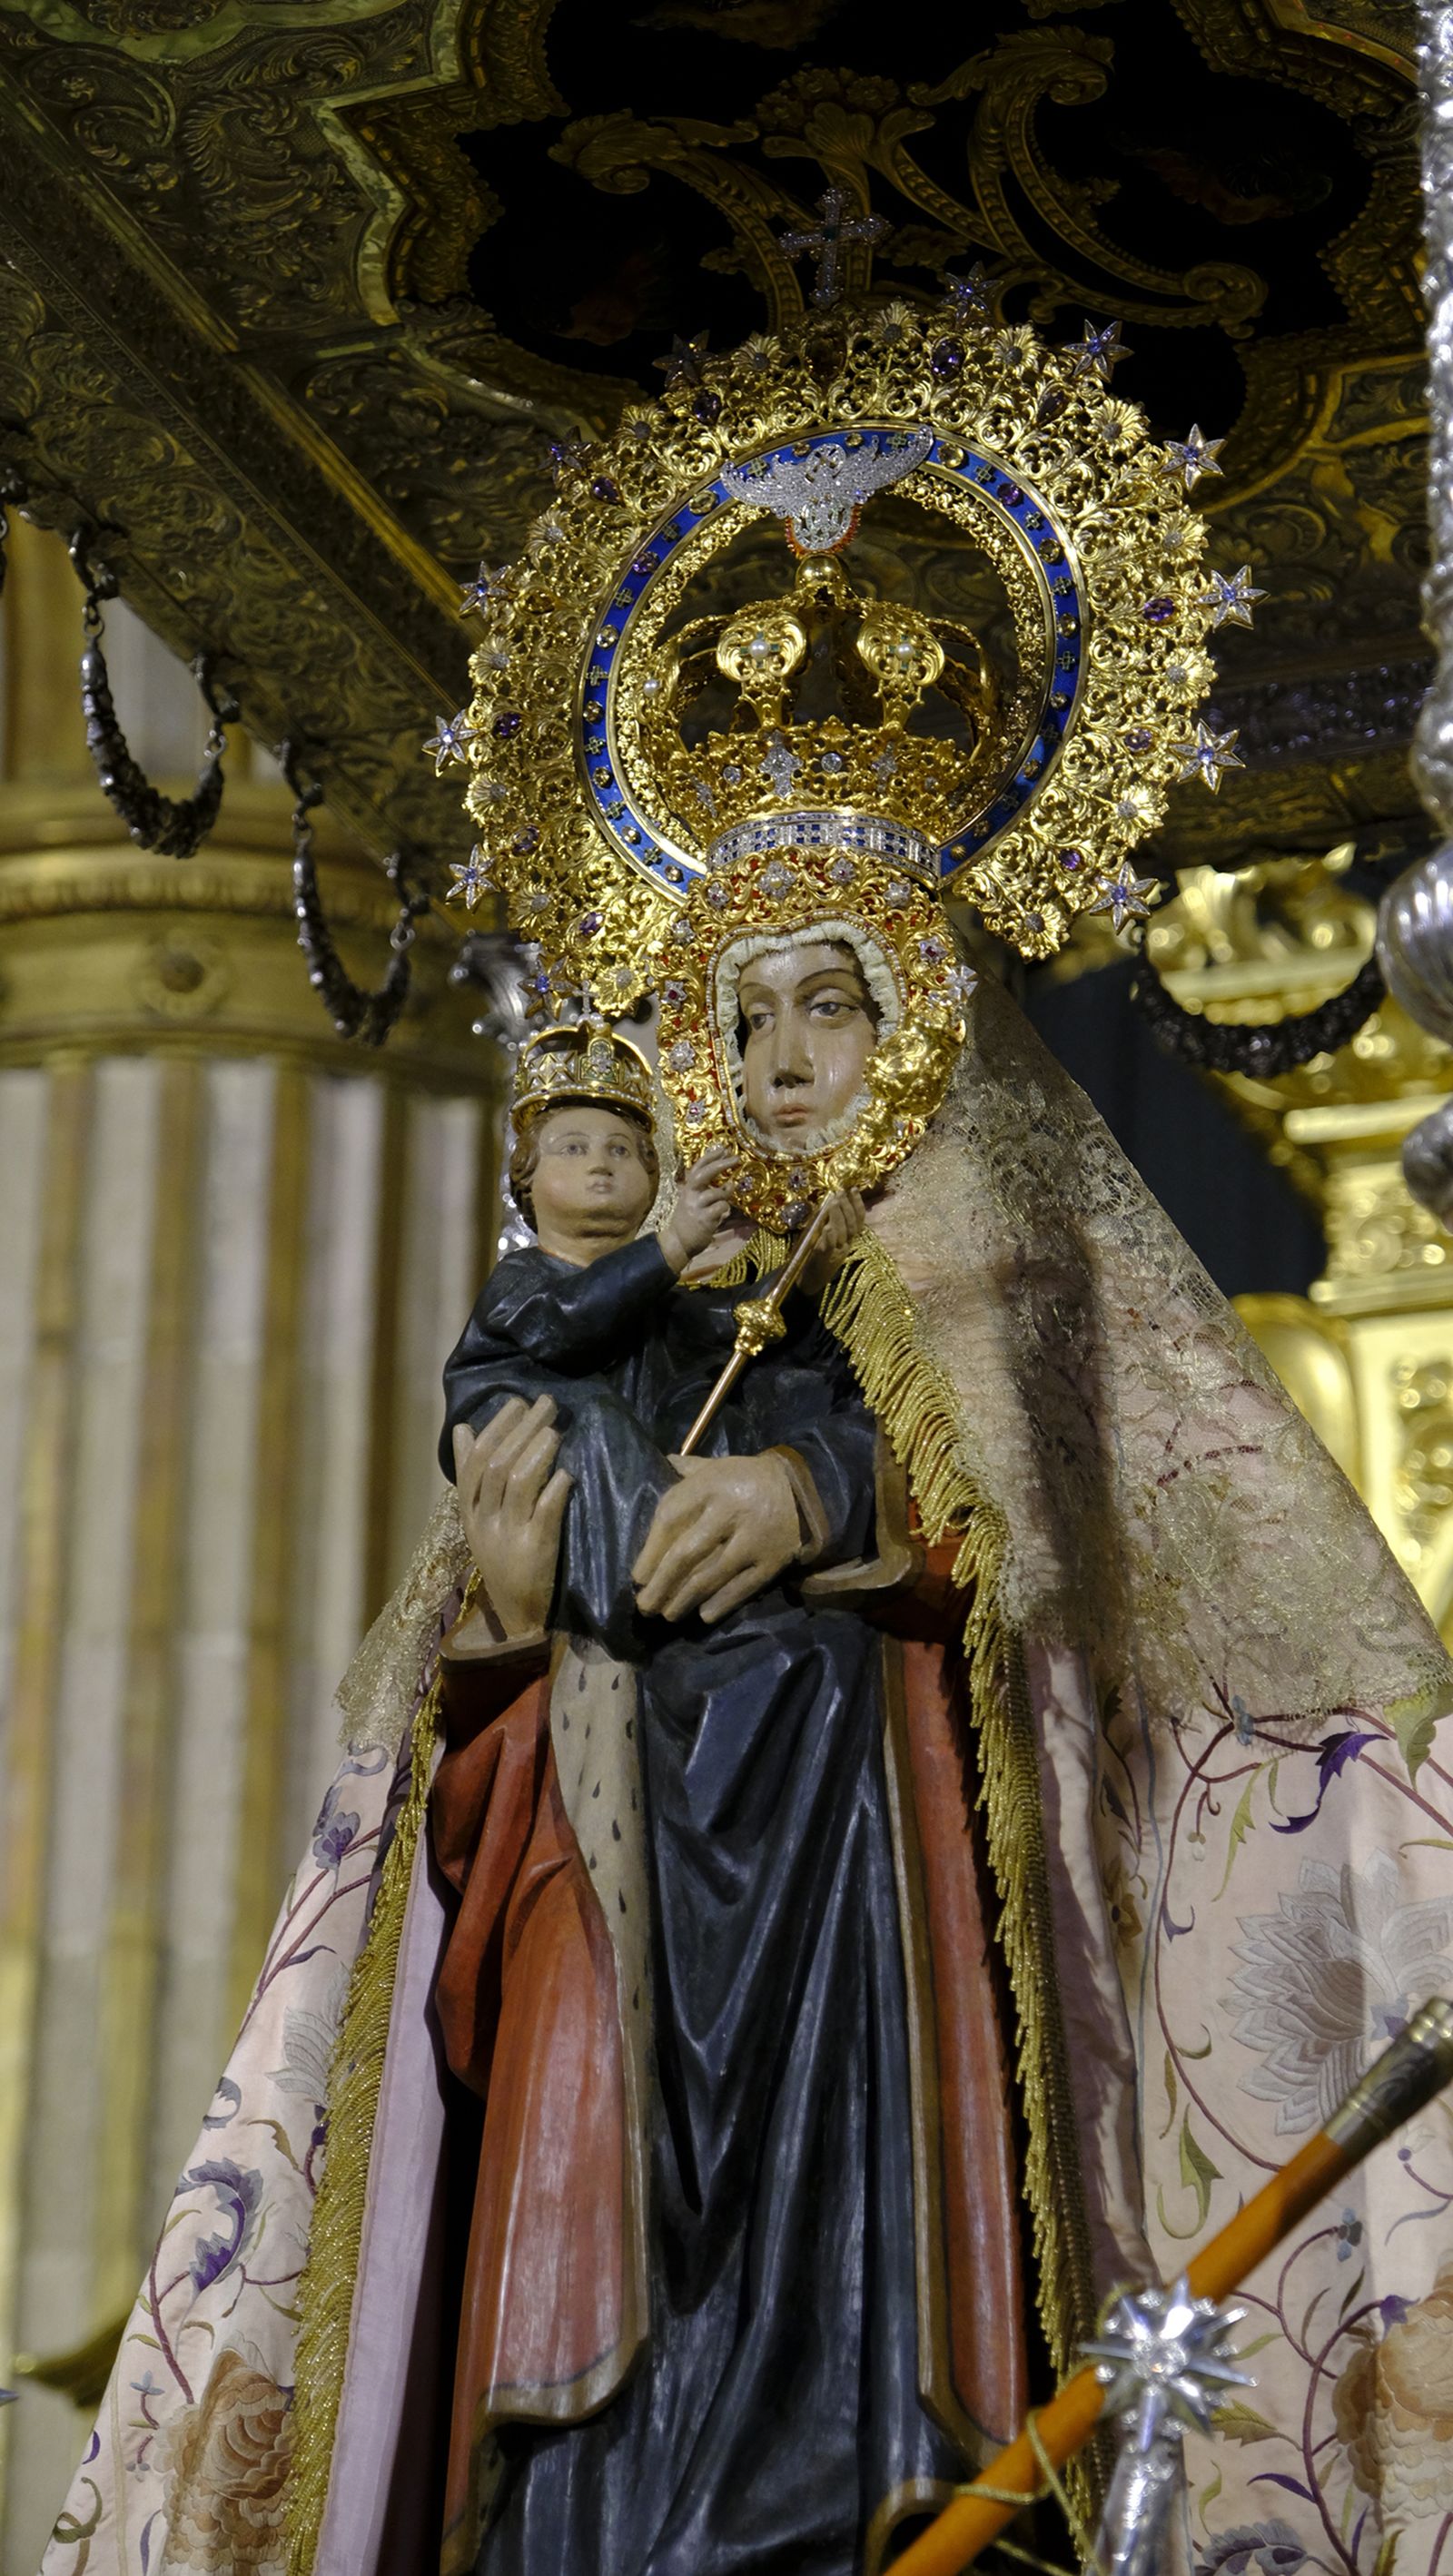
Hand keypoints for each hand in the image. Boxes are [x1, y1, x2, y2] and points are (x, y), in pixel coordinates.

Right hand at [452, 1396, 571, 1638]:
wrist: (518, 1616)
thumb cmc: (501, 1557)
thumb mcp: (478, 1518)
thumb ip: (470, 1473)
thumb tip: (463, 1427)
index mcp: (469, 1511)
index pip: (477, 1460)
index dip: (497, 1427)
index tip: (518, 1402)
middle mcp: (484, 1521)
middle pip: (498, 1465)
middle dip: (522, 1429)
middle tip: (546, 1404)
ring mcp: (508, 1537)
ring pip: (517, 1484)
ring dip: (537, 1452)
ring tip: (555, 1430)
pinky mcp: (535, 1552)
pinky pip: (544, 1514)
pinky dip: (555, 1490)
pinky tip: (567, 1473)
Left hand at [633, 1451, 800, 1623]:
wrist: (803, 1488)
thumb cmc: (747, 1478)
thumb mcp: (716, 1466)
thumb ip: (687, 1470)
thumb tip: (659, 1464)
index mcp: (711, 1484)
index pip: (670, 1520)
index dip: (650, 1552)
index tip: (637, 1578)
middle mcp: (731, 1511)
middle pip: (686, 1555)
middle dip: (661, 1585)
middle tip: (645, 1606)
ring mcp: (753, 1538)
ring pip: (710, 1577)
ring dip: (684, 1601)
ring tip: (668, 1614)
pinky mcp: (772, 1561)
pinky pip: (742, 1589)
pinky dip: (721, 1604)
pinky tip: (702, 1615)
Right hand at [657, 1145, 737, 1274]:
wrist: (678, 1242)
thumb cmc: (689, 1222)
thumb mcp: (692, 1202)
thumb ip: (707, 1192)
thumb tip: (729, 1183)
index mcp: (687, 1189)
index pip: (697, 1167)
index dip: (710, 1156)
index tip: (723, 1148)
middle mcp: (690, 1195)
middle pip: (705, 1174)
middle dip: (721, 1164)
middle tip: (736, 1158)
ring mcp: (696, 1207)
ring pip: (717, 1193)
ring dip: (725, 1195)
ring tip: (727, 1196)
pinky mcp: (703, 1219)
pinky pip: (721, 1208)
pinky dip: (724, 1210)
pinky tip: (721, 1215)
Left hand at [799, 1190, 865, 1296]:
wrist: (809, 1282)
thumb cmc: (817, 1258)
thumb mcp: (829, 1240)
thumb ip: (832, 1224)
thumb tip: (832, 1202)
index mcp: (848, 1240)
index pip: (858, 1220)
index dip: (858, 1204)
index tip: (853, 1189)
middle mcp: (846, 1246)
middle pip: (851, 1225)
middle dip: (847, 1206)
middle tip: (840, 1192)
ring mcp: (835, 1253)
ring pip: (842, 1233)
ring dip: (838, 1216)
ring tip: (834, 1202)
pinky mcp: (823, 1259)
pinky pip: (829, 1247)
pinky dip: (829, 1237)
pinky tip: (828, 1227)